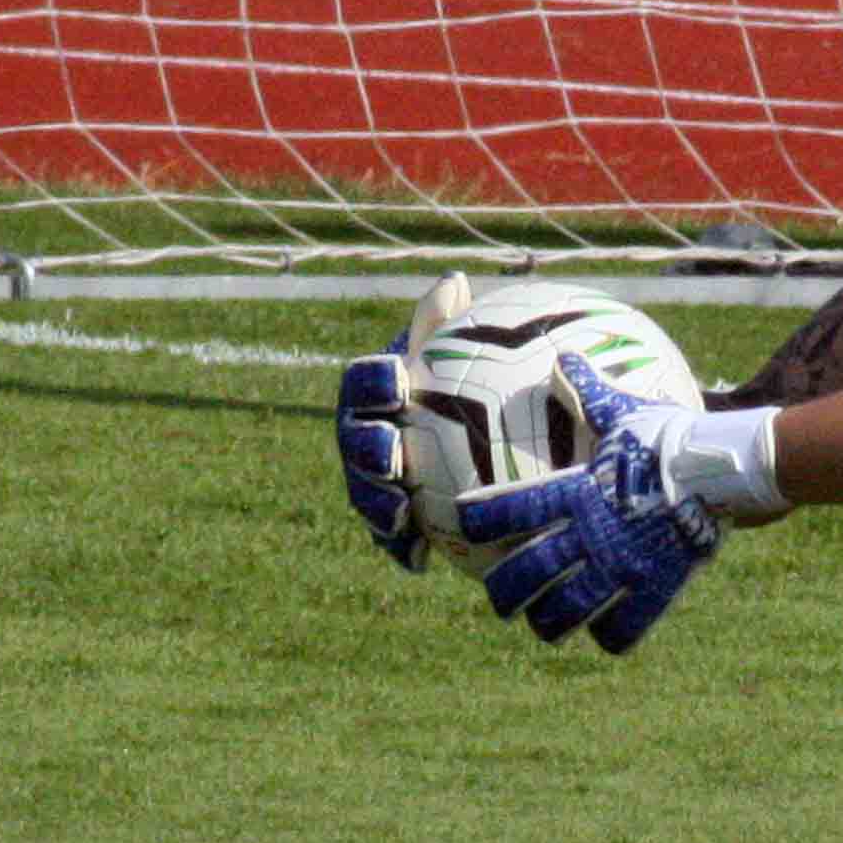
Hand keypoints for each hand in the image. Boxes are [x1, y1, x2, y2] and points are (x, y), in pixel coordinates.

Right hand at [333, 273, 480, 573]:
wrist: (488, 443)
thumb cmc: (475, 385)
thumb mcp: (465, 355)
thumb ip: (449, 328)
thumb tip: (452, 283)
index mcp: (376, 391)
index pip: (363, 382)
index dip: (375, 383)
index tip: (400, 381)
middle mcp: (364, 435)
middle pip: (354, 442)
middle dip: (366, 450)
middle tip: (392, 455)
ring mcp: (374, 481)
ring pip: (364, 493)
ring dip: (377, 504)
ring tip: (400, 513)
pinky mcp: (394, 522)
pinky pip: (390, 537)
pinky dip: (401, 547)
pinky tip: (420, 559)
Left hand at [455, 349, 724, 653]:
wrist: (724, 467)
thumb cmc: (671, 436)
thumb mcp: (625, 412)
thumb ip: (588, 394)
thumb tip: (565, 356)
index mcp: (575, 491)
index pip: (510, 510)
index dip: (480, 521)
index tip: (463, 527)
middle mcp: (589, 533)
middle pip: (527, 574)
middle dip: (505, 592)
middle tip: (501, 598)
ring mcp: (621, 565)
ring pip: (567, 610)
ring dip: (550, 624)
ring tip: (546, 627)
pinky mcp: (654, 587)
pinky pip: (623, 628)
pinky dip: (611, 637)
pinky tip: (606, 637)